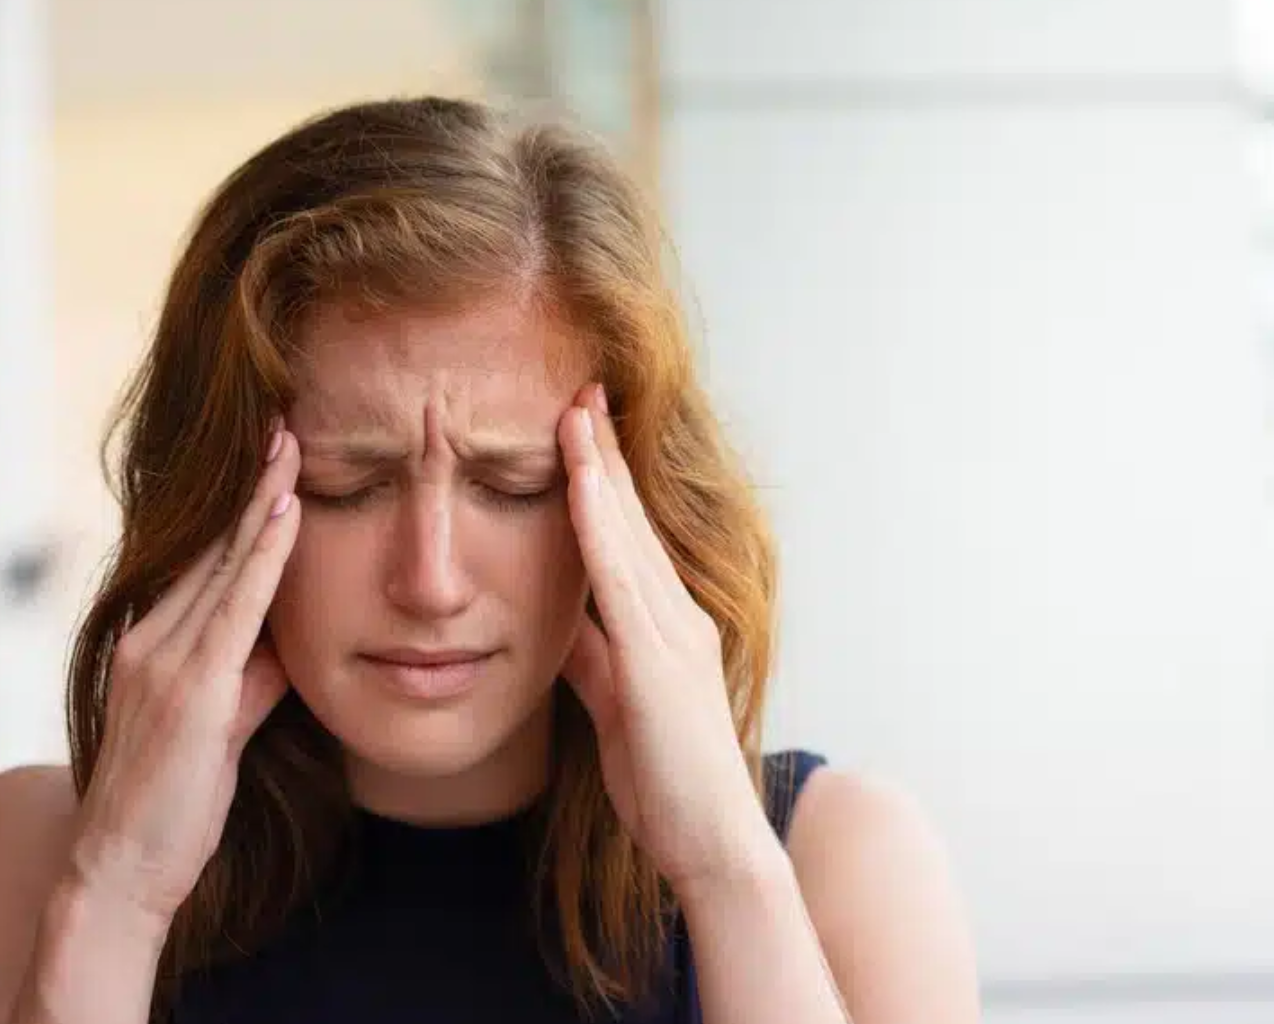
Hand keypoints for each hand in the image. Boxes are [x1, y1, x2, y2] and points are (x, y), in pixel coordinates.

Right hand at [67, 426, 302, 936]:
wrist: (122, 869)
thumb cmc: (175, 803)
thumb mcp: (223, 726)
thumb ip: (252, 678)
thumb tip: (287, 645)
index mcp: (151, 644)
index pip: (206, 562)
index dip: (242, 510)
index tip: (273, 460)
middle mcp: (149, 640)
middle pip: (211, 548)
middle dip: (252, 486)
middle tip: (285, 425)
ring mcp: (164, 661)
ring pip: (223, 565)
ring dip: (263, 503)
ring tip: (291, 447)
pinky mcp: (190, 690)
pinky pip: (236, 608)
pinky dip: (264, 557)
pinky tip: (286, 517)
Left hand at [557, 386, 779, 894]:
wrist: (711, 840)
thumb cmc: (667, 783)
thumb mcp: (617, 708)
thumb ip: (594, 659)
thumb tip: (563, 622)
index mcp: (669, 628)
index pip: (628, 540)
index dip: (604, 482)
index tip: (579, 430)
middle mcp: (679, 616)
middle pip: (632, 519)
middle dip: (604, 453)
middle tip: (581, 390)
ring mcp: (673, 633)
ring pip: (627, 534)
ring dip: (598, 468)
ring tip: (575, 411)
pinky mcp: (658, 659)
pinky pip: (619, 577)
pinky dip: (597, 524)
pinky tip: (578, 482)